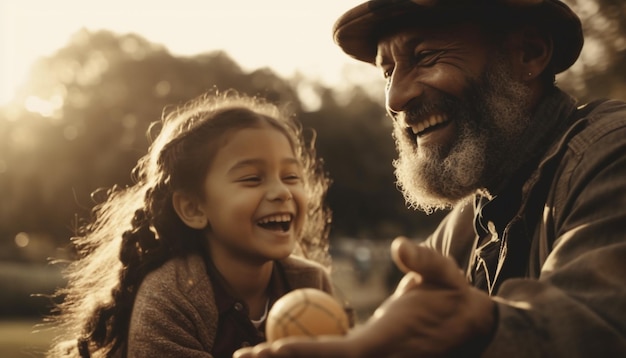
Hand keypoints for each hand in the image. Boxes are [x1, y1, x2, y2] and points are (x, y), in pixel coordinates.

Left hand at [234, 237, 494, 357]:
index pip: (338, 354)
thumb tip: (399, 246)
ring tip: (248, 354)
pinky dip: (304, 354)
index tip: (270, 349)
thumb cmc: (453, 299)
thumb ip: (424, 260)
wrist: (470, 330)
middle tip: (240, 355)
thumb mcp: (445, 274)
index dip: (302, 353)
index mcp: (384, 344)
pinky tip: (278, 348)